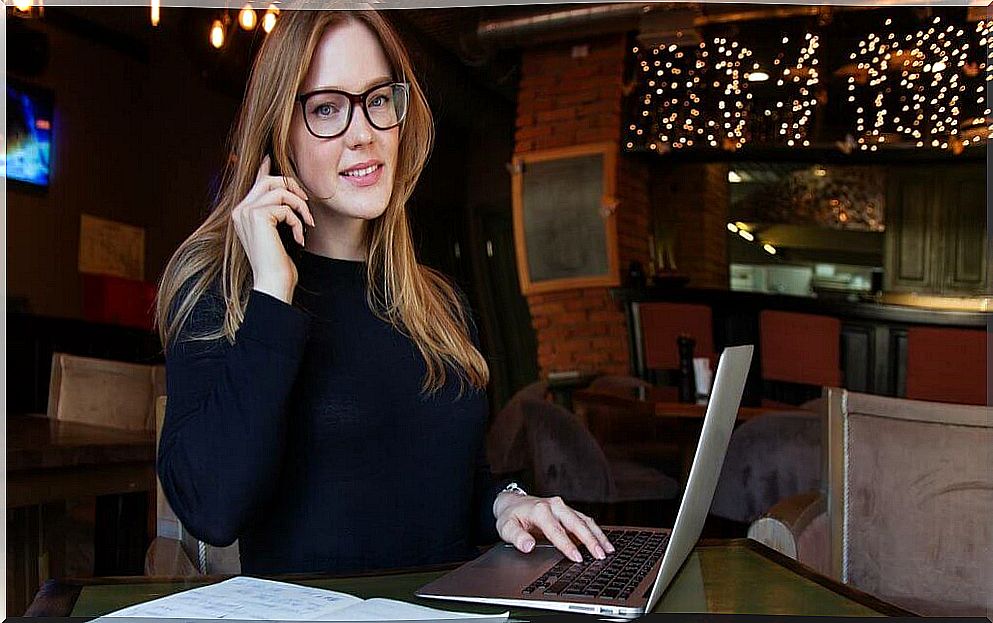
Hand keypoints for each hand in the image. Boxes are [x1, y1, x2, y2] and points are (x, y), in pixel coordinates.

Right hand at [231, 155, 314, 302]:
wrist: (273, 282)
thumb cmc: (278, 263)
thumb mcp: (278, 232)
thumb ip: (277, 211)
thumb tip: (285, 193)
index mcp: (241, 213)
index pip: (255, 183)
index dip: (265, 169)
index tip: (270, 157)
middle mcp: (239, 210)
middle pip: (270, 181)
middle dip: (294, 190)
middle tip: (306, 208)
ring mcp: (246, 212)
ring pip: (280, 191)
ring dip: (300, 208)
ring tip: (306, 225)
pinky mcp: (257, 216)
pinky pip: (286, 207)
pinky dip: (297, 221)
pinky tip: (298, 238)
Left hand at [493, 493, 614, 562]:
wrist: (513, 503)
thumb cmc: (511, 517)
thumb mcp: (506, 527)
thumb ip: (517, 537)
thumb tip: (528, 546)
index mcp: (540, 510)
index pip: (556, 531)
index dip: (567, 545)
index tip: (577, 558)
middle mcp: (554, 506)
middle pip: (576, 523)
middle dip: (590, 540)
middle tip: (600, 555)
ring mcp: (563, 507)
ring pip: (584, 521)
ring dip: (597, 535)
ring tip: (608, 550)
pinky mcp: (569, 511)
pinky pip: (585, 520)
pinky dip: (596, 531)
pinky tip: (604, 542)